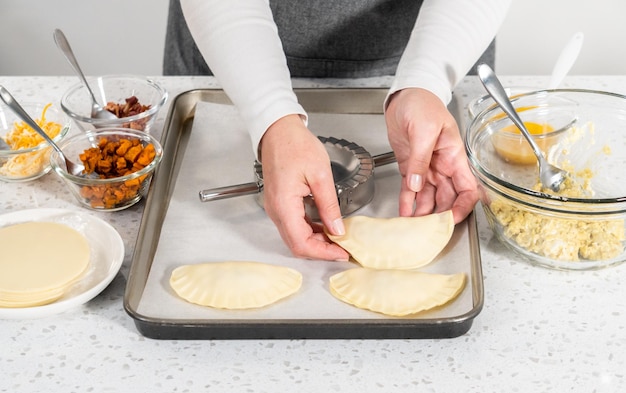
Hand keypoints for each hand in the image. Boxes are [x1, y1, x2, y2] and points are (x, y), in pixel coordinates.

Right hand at [259, 114, 348, 260]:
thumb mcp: (320, 175)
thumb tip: (337, 229)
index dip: (323, 253)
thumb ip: (329, 205)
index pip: (302, 243)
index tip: (342, 252)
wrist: (278, 130)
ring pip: (295, 237)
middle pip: (297, 245)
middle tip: (343, 248)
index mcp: (284, 205)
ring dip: (316, 241)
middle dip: (321, 250)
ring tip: (338, 238)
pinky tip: (325, 226)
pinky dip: (310, 231)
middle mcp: (276, 210)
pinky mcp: (279, 203)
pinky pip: (294, 225)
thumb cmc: (295, 145)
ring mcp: (275, 208)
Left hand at [385, 88, 478, 222]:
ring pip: (429, 197)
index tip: (452, 221)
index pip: (467, 188)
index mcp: (455, 156)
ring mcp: (427, 168)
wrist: (403, 96)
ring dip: (422, 212)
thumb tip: (419, 185)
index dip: (463, 207)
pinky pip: (411, 189)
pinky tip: (403, 212)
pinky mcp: (411, 167)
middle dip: (439, 216)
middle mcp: (443, 166)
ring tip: (413, 226)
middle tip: (428, 231)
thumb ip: (421, 159)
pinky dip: (408, 202)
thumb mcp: (424, 130)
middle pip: (447, 198)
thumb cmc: (422, 105)